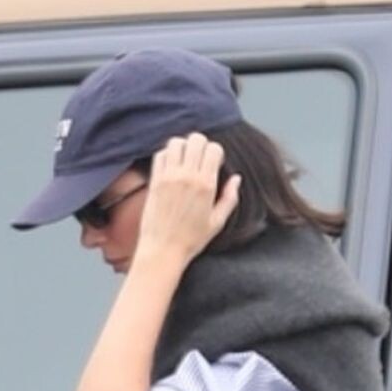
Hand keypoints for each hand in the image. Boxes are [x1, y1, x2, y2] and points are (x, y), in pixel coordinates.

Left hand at [134, 133, 240, 268]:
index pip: (213, 148)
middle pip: (196, 139)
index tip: (213, 164)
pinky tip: (171, 167)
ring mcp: (169, 177)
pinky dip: (166, 155)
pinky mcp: (155, 181)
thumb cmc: (191, 240)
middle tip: (198, 158)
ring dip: (182, 147)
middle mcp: (187, 177)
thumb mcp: (217, 222)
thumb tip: (236, 178)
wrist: (163, 251)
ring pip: (176, 142)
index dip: (215, 153)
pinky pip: (160, 154)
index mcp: (206, 185)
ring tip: (184, 160)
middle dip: (200, 145)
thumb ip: (230, 198)